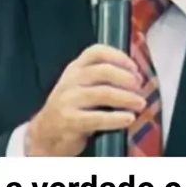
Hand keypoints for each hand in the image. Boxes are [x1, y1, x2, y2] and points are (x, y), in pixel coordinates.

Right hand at [26, 44, 144, 155]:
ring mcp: (68, 100)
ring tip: (140, 104)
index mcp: (75, 68)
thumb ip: (102, 79)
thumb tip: (137, 79)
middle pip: (103, 71)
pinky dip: (116, 118)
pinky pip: (97, 118)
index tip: (135, 68)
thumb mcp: (81, 87)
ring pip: (103, 93)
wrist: (45, 134)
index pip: (96, 52)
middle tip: (140, 88)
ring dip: (126, 98)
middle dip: (126, 78)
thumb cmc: (71, 108)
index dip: (118, 56)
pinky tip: (129, 119)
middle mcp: (71, 80)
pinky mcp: (69, 120)